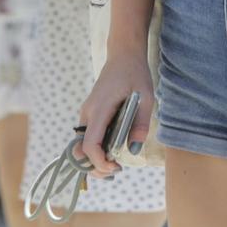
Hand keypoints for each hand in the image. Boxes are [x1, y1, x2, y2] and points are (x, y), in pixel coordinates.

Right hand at [76, 49, 157, 177]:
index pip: (90, 144)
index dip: (99, 161)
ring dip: (94, 159)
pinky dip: (96, 149)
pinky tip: (111, 153)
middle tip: (116, 171)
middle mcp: (88, 113)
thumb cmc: (135, 73)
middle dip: (94, 166)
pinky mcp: (90, 114)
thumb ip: (140, 123)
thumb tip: (134, 149)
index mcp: (100, 109)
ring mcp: (87, 113)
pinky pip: (88, 137)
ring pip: (82, 145)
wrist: (123, 55)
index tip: (116, 168)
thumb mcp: (146, 97)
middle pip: (80, 149)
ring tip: (115, 165)